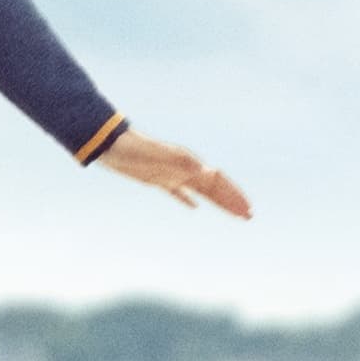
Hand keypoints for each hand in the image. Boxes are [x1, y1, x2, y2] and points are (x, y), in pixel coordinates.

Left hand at [99, 127, 251, 217]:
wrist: (112, 144)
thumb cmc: (136, 151)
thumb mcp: (162, 159)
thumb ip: (186, 164)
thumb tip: (211, 172)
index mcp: (189, 165)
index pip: (218, 182)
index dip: (233, 196)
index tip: (246, 210)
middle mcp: (185, 169)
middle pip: (214, 188)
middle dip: (231, 201)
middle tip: (248, 216)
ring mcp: (172, 174)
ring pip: (200, 191)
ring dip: (217, 202)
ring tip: (231, 213)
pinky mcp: (157, 179)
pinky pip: (178, 192)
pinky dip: (188, 200)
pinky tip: (194, 207)